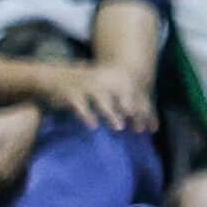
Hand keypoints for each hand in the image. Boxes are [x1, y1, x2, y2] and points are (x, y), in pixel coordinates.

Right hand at [38, 61, 156, 131]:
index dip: (145, 111)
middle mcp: (103, 78)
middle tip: (138, 130)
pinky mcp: (71, 93)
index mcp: (115, 76)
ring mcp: (86, 84)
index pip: (135, 93)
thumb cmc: (87, 88)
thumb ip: (128, 106)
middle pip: (122, 96)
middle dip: (132, 113)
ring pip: (102, 100)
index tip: (151, 130)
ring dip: (111, 114)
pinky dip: (87, 115)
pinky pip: (81, 105)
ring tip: (119, 127)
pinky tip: (92, 125)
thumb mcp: (109, 92)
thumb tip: (152, 125)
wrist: (53, 76)